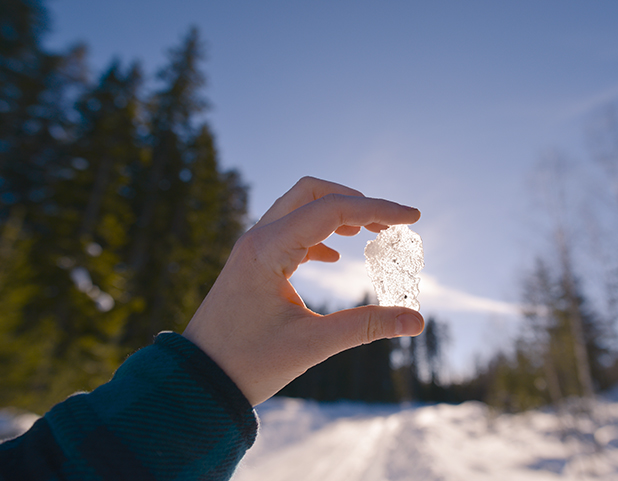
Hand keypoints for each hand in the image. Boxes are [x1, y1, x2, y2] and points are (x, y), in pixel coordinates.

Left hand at [182, 177, 423, 405]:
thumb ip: (366, 327)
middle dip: (356, 201)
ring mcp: (253, 247)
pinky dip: (320, 235)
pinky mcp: (253, 261)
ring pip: (300, 207)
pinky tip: (336, 257)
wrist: (199, 379)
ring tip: (371, 236)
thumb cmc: (248, 363)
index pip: (332, 210)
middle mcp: (258, 238)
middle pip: (313, 192)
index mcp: (269, 249)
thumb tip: (416, 321)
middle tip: (388, 225)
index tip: (413, 217)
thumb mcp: (312, 344)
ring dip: (337, 214)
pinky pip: (290, 230)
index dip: (378, 210)